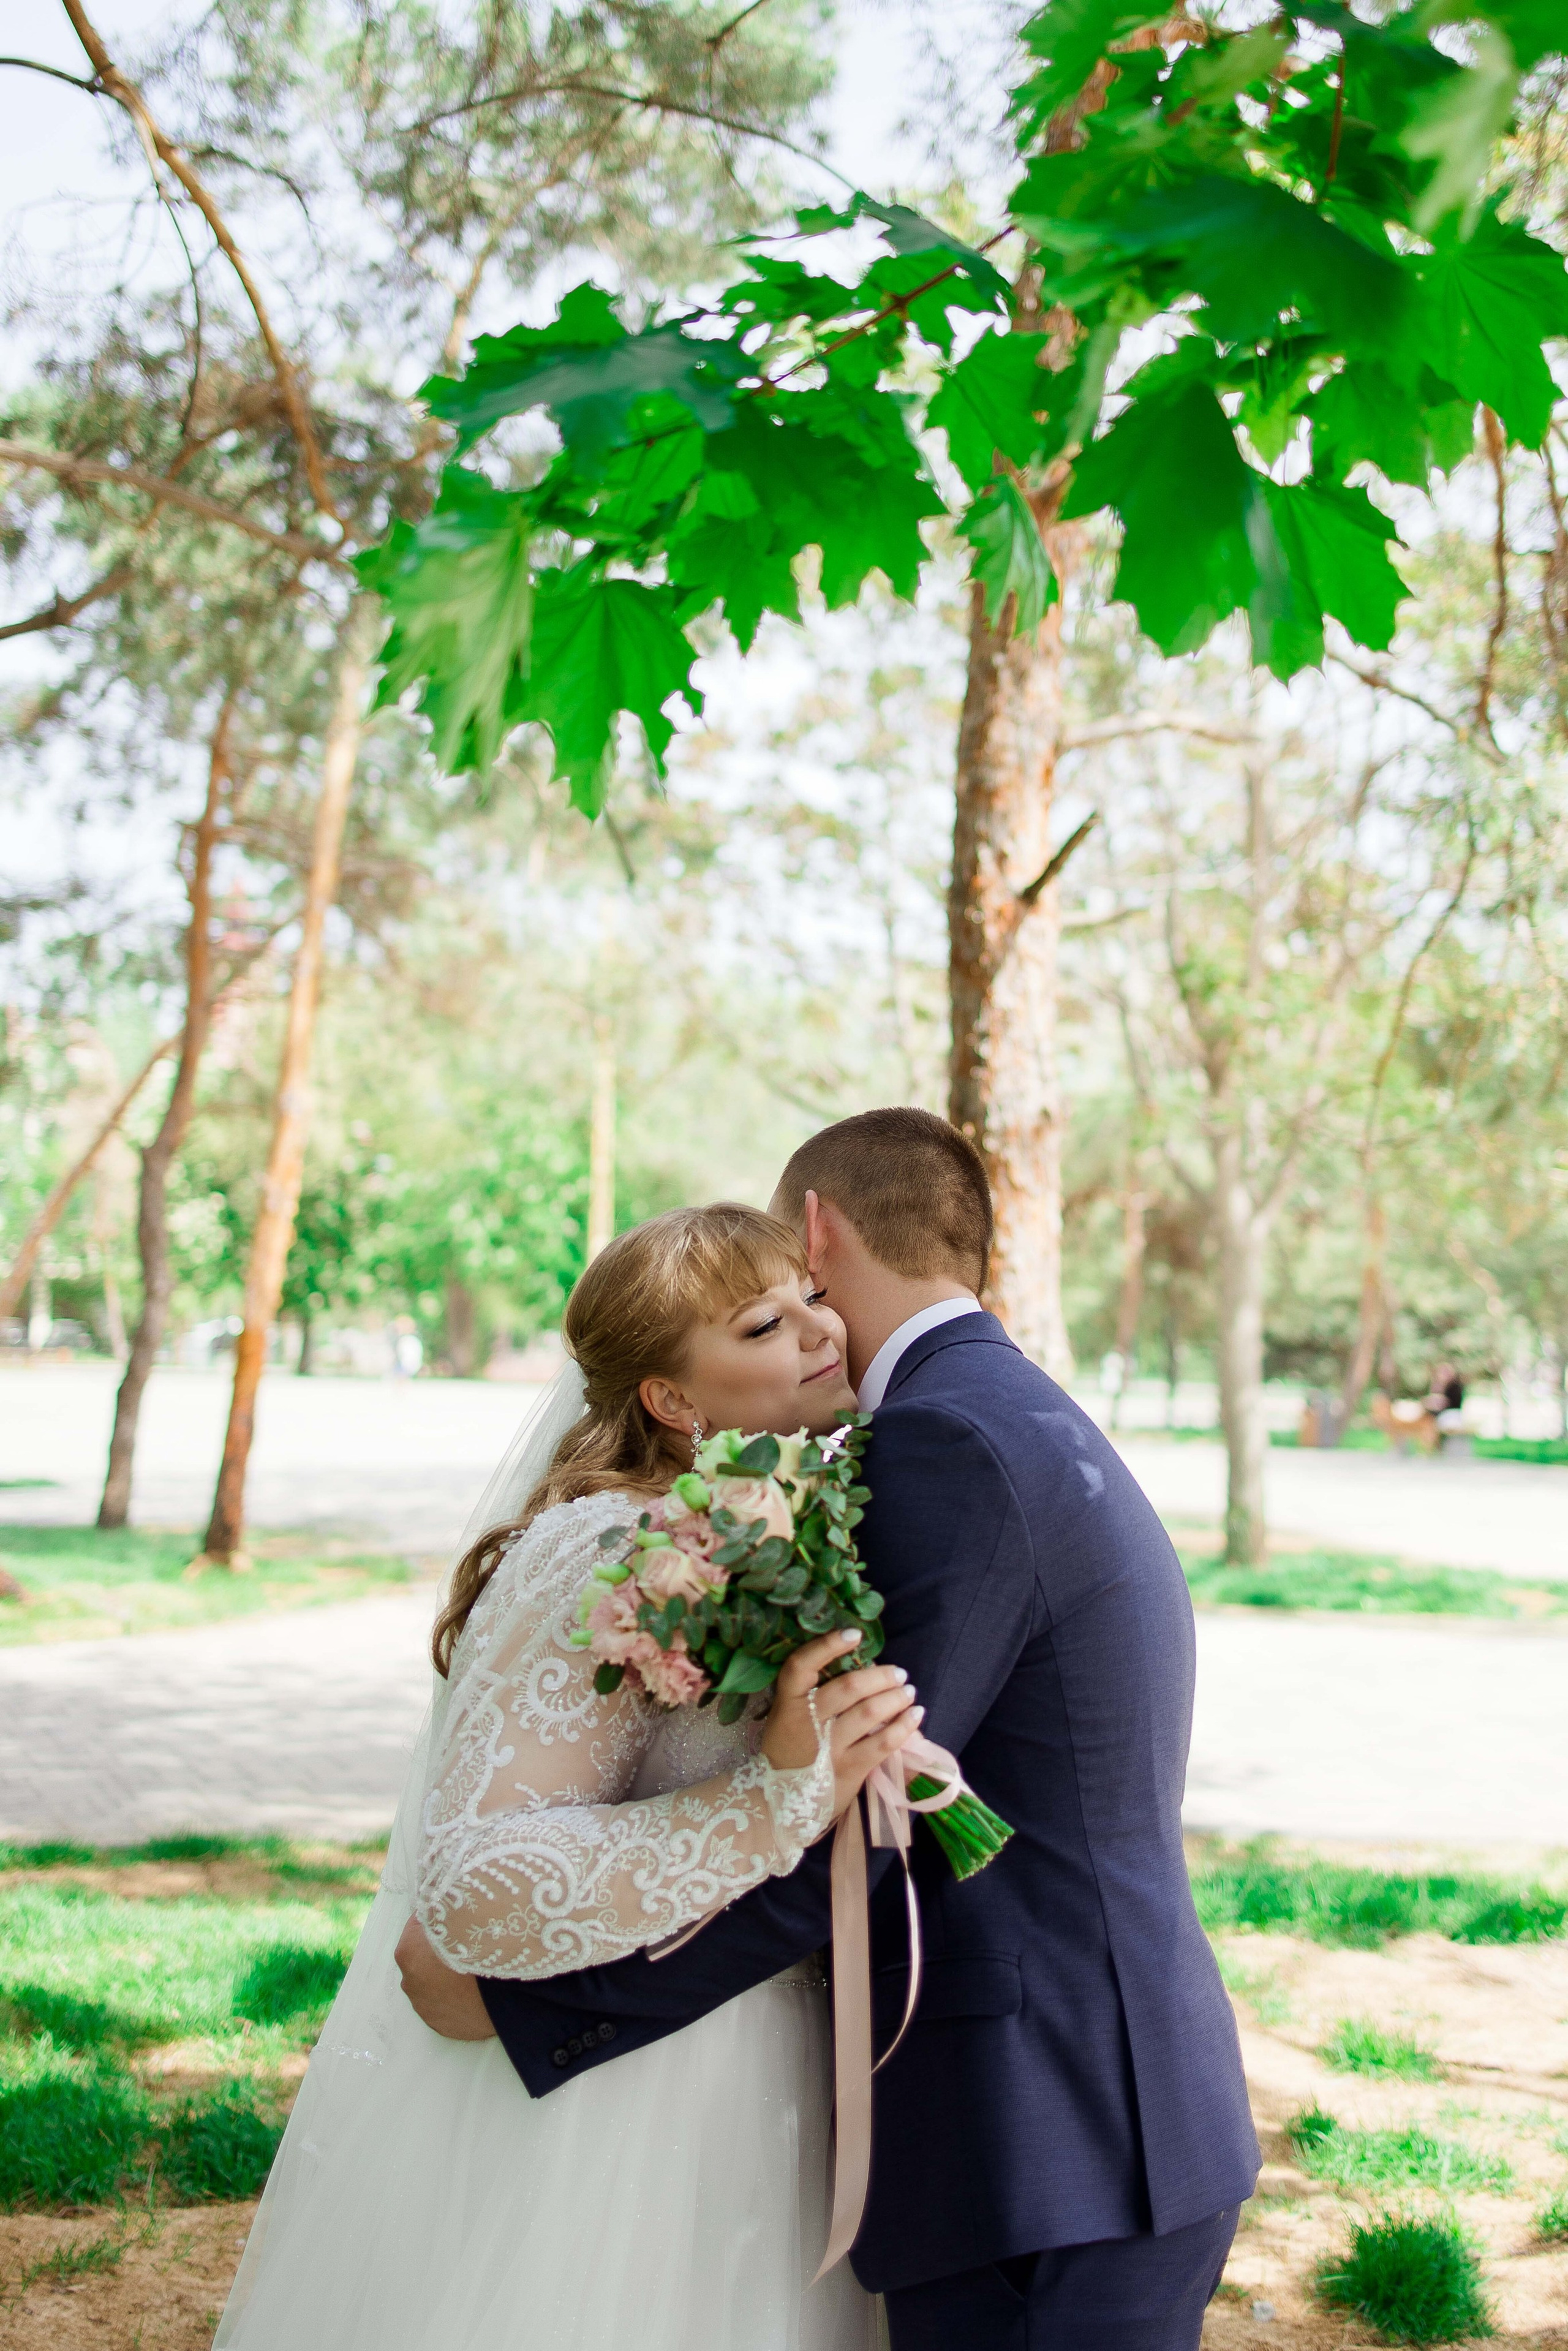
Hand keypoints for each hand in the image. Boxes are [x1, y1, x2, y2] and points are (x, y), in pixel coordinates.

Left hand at [395, 1915, 497, 2040]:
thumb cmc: (480, 1950)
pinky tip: (470, 1991)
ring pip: (430, 1983)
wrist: (501, 1996)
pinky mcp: (438, 2025)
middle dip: (437, 1950)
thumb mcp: (459, 1916)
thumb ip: (441, 1909)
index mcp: (408, 1951)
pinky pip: (442, 2005)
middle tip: (465, 1944)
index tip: (454, 1918)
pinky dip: (451, 1997)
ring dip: (443, 1975)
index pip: (417, 1925)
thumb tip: (436, 1899)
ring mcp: (423, 2007)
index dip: (436, 1918)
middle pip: (421, 1956)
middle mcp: (408, 1981)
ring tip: (470, 1970)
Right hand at [761, 1627, 922, 1817]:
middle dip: (880, 1676)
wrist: (779, 1803)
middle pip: (848, 1688)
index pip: (800, 1665)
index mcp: (787, 1703)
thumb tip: (864, 1670)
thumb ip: (816, 1697)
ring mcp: (828, 1748)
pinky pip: (883, 1743)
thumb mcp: (789, 1719)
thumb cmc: (791, 1752)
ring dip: (895, 1698)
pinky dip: (904, 1726)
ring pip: (869, 1713)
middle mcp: (806, 1723)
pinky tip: (915, 1716)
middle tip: (899, 1673)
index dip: (827, 1646)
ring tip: (908, 1692)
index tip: (855, 1634)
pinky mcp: (848, 1769)